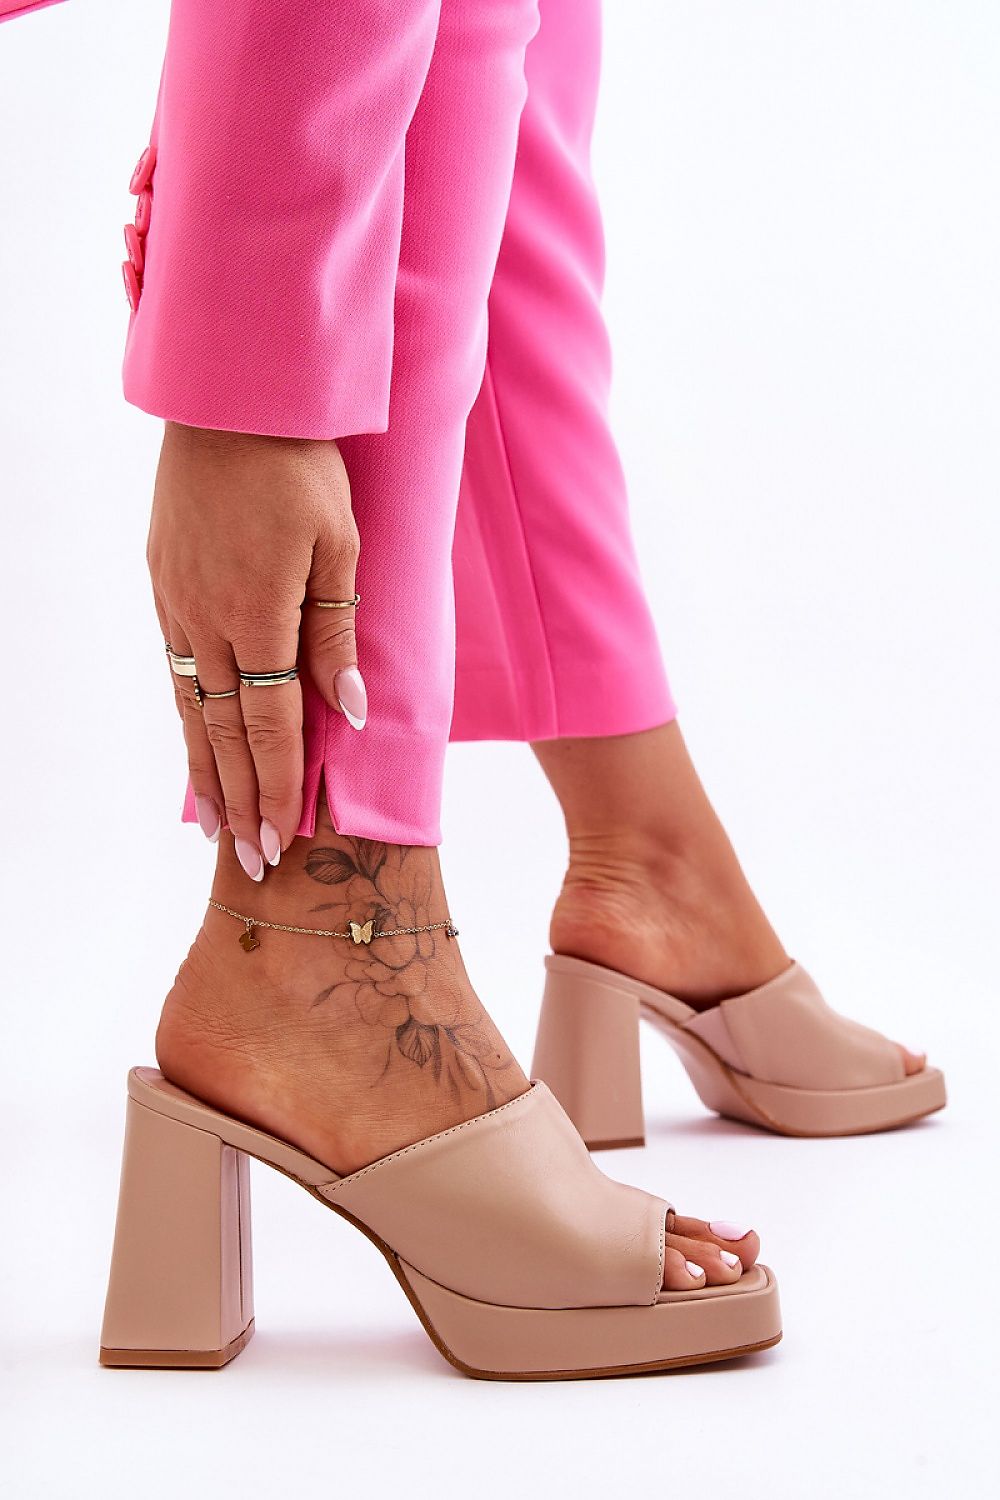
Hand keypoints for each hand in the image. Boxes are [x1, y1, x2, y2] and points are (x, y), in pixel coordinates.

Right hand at [147, 422, 365, 878]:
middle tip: (252, 860)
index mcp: (259, 615)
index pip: (272, 725)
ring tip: (218, 825)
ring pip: (192, 708)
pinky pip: (177, 669)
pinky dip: (187, 718)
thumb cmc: (299, 468)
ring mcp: (178, 605)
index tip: (286, 839)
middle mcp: (209, 621)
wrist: (229, 403)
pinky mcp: (164, 587)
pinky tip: (195, 745)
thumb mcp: (339, 547)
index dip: (280, 786)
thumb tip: (348, 714)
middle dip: (242, 800)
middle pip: (225, 732)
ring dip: (207, 772)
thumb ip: (337, 635)